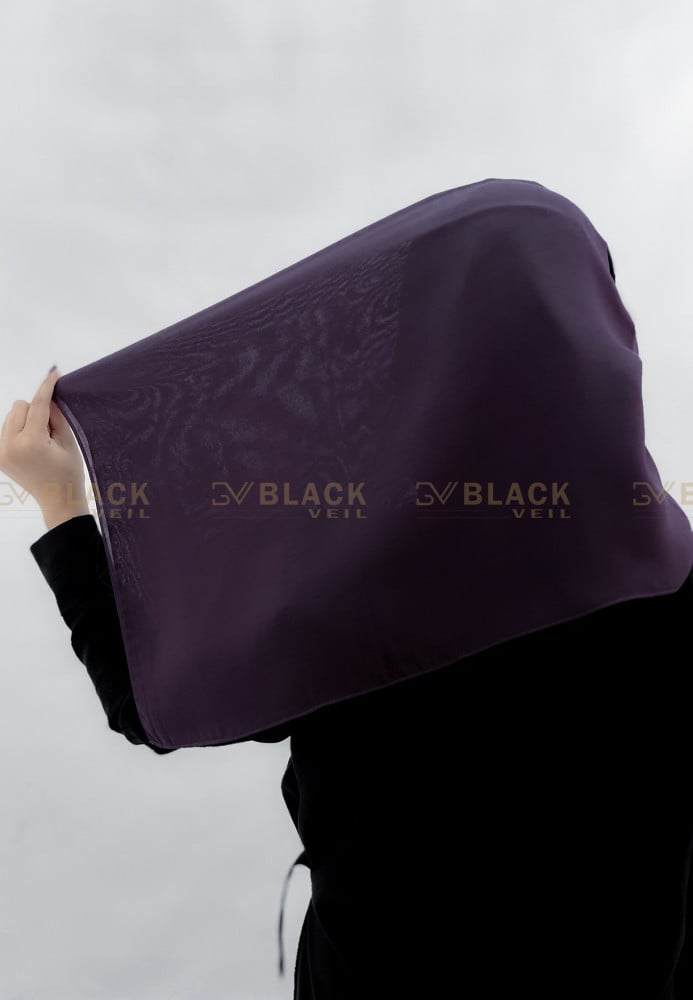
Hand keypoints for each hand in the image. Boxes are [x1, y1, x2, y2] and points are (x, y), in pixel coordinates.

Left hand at [0, 367, 90, 526]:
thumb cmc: (69, 473)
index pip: (38, 405)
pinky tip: (31, 446)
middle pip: (20, 407)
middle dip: (36, 410)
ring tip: (40, 440)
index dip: (46, 387)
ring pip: (11, 416)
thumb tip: (48, 396)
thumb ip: (57, 415)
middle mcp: (10, 446)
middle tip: (50, 429)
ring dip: (26, 420)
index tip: (53, 373)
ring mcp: (2, 452)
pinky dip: (19, 430)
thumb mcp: (69, 441)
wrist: (58, 501)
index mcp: (31, 443)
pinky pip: (7, 430)